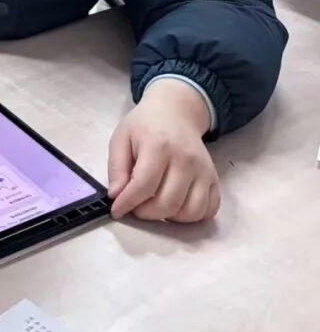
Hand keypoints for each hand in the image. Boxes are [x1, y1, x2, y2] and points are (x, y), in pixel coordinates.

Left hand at [107, 79, 220, 222]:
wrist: (176, 113)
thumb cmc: (145, 126)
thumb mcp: (121, 139)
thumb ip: (117, 168)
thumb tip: (116, 196)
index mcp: (159, 146)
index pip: (144, 185)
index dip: (128, 203)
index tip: (116, 210)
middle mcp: (186, 159)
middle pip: (168, 203)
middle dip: (146, 213)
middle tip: (135, 206)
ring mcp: (204, 170)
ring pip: (190, 212)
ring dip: (169, 217)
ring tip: (155, 204)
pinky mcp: (215, 179)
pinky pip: (209, 210)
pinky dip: (191, 216)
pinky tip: (175, 206)